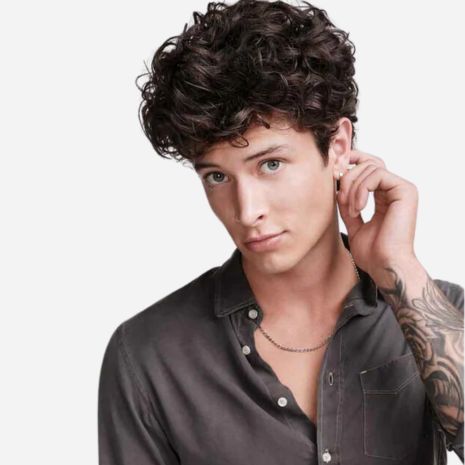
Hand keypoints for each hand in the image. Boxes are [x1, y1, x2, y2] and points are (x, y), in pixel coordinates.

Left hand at [336, 149, 418, 277]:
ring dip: (352, 188)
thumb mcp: (353, 223)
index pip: (368, 166)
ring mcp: (402, 188)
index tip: (332, 172)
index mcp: (386, 195)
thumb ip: (347, 204)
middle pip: (367, 163)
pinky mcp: (405, 190)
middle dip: (347, 176)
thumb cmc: (372, 252)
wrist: (385, 266)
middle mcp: (395, 189)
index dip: (350, 162)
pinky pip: (377, 174)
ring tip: (351, 210)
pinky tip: (358, 209)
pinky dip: (361, 190)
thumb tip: (337, 187)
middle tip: (339, 196)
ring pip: (370, 167)